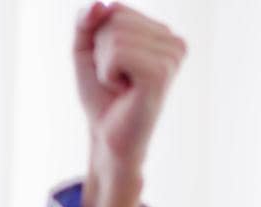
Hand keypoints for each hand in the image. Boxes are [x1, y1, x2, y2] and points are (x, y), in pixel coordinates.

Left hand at [74, 2, 185, 206]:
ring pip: (115, 35)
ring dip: (105, 66)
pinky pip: (119, 53)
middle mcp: (174, 40)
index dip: (99, 39)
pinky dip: (108, 73)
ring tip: (121, 87)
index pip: (115, 8)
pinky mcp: (162, 73)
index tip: (113, 68)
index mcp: (162, 32)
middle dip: (101, 52)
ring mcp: (172, 55)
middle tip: (116, 80)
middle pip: (115, 18)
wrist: (108, 139)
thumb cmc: (102, 97)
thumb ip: (86, 21)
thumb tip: (101, 4)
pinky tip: (125, 91)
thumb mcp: (86, 51)